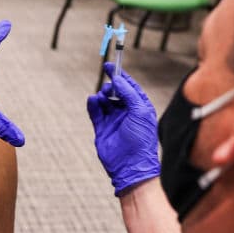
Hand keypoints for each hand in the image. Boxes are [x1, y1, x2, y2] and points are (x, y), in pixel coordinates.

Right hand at [86, 62, 160, 195]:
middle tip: (107, 86)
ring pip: (104, 101)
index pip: (130, 87)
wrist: (130, 166)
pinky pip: (95, 112)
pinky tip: (92, 100)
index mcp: (140, 108)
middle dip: (110, 86)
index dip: (121, 76)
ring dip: (102, 96)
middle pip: (116, 92)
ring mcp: (114, 120)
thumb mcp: (140, 112)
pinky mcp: (102, 129)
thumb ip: (129, 94)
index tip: (111, 66)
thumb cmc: (141, 140)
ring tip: (102, 96)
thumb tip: (118, 80)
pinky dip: (92, 105)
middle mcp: (127, 113)